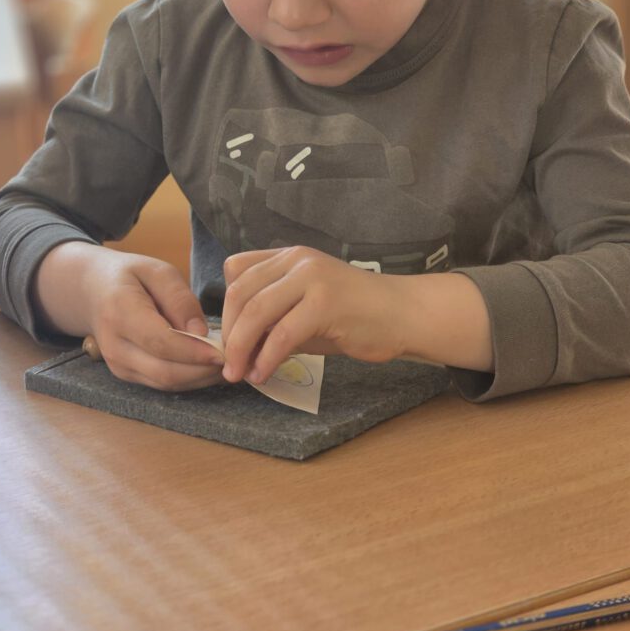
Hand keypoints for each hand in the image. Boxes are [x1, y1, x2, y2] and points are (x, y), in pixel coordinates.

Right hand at [34, 243, 224, 390]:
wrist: (93, 291)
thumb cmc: (129, 276)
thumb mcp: (158, 271)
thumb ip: (180, 300)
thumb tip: (202, 333)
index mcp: (119, 312)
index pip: (161, 342)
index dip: (195, 351)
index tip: (226, 349)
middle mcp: (114, 346)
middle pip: (165, 371)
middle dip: (203, 370)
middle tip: (235, 359)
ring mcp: (118, 365)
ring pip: (166, 383)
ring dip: (200, 378)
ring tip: (228, 362)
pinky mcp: (126, 375)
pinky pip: (162, 383)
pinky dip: (189, 378)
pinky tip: (209, 366)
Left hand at [221, 246, 404, 383]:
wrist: (404, 314)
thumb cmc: (355, 316)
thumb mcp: (306, 310)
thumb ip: (275, 319)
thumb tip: (237, 348)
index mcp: (289, 256)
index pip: (237, 270)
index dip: (225, 306)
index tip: (227, 338)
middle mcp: (297, 260)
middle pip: (241, 292)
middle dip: (229, 333)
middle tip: (226, 364)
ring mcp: (312, 278)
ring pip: (257, 311)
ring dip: (240, 348)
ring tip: (238, 373)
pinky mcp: (326, 303)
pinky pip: (283, 333)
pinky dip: (267, 358)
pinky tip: (263, 374)